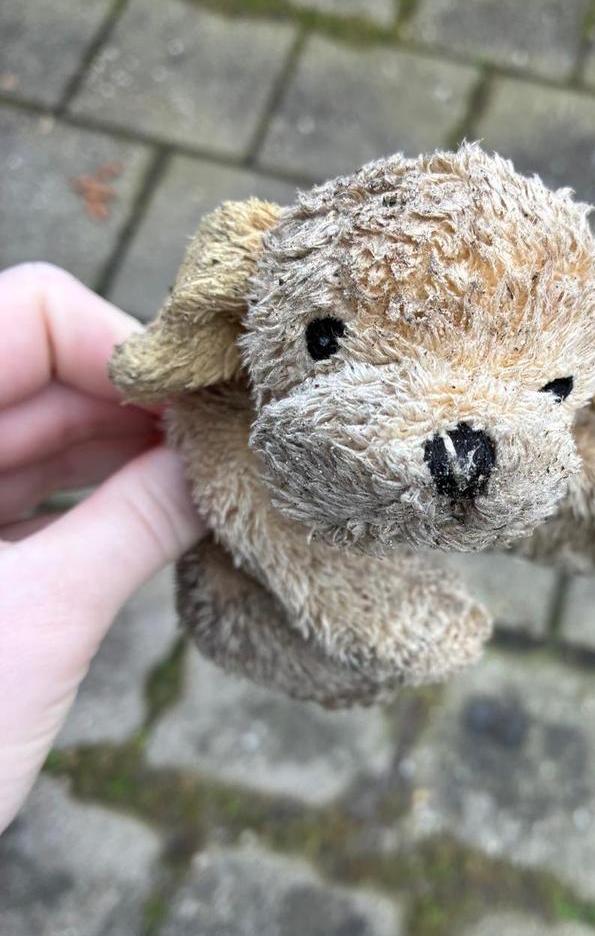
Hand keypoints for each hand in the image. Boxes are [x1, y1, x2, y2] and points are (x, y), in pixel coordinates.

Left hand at [0, 264, 202, 832]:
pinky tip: (162, 514)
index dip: (121, 347)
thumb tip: (217, 464)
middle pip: (38, 368)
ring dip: (126, 448)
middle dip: (139, 401)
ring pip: (40, 428)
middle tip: (230, 446)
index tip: (204, 406)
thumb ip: (134, 525)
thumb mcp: (39, 621)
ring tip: (208, 483)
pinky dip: (97, 494)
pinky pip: (34, 487)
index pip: (24, 314)